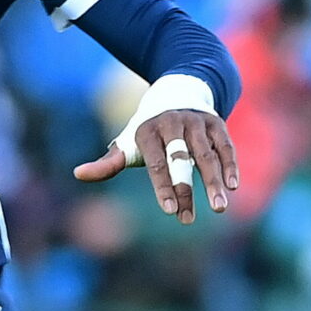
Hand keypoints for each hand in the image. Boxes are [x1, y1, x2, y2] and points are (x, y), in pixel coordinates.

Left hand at [73, 109, 239, 223]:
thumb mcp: (128, 142)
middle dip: (185, 189)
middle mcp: (174, 124)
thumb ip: (108, 163)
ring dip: (214, 181)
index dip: (162, 186)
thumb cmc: (149, 130)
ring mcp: (197, 123)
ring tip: (219, 208)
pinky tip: (233, 186)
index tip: (168, 210)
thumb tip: (77, 174)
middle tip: (188, 218)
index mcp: (148, 131)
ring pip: (207, 154)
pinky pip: (225, 146)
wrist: (177, 92)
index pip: (156, 163)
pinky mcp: (217, 124)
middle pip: (181, 160)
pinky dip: (230, 165)